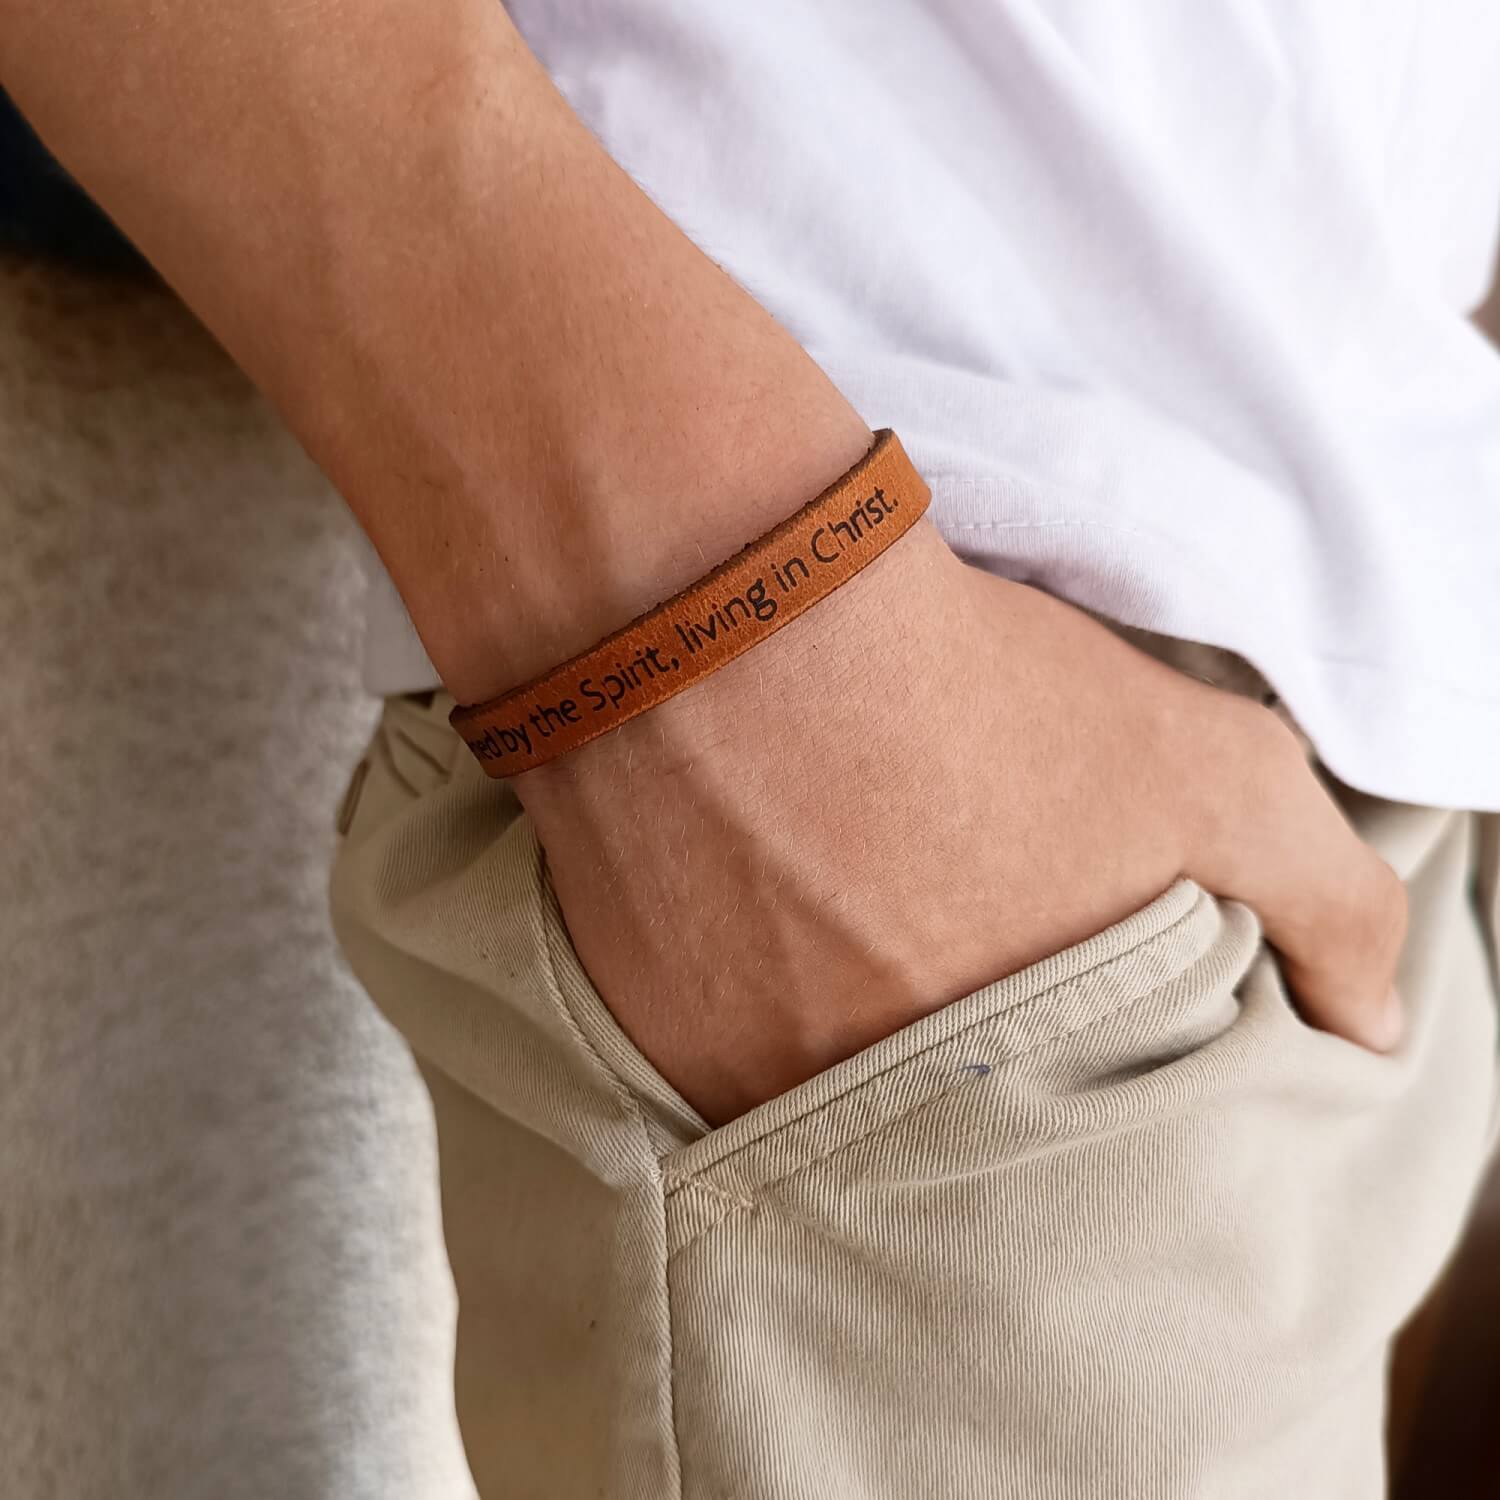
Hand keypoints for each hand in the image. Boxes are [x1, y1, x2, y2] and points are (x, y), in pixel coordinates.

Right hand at [519, 521, 1405, 1125]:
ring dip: (840, 1005)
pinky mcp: (636, 1027)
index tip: (1045, 957)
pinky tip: (755, 884)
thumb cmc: (974, 690)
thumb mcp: (1211, 768)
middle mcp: (864, 1121)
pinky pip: (709, 1038)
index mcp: (1009, 1087)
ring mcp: (732, 1083)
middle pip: (936, 1105)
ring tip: (840, 883)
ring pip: (814, 1077)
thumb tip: (1370, 1033)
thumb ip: (1324, 907)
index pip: (1068, 1128)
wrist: (728, 614)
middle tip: (932, 905)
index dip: (1067, 1031)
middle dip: (955, 1019)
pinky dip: (746, 983)